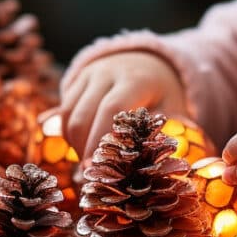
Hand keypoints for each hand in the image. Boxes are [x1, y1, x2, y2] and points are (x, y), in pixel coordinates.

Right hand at [58, 51, 187, 158]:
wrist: (148, 61)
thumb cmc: (162, 93)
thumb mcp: (172, 108)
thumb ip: (162, 133)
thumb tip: (153, 164)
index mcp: (135, 79)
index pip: (111, 109)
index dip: (100, 140)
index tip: (97, 169)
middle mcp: (107, 72)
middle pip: (82, 116)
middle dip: (83, 149)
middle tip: (92, 175)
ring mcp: (88, 75)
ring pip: (68, 115)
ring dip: (73, 144)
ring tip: (90, 163)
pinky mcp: (75, 81)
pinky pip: (64, 111)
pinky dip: (69, 134)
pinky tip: (84, 148)